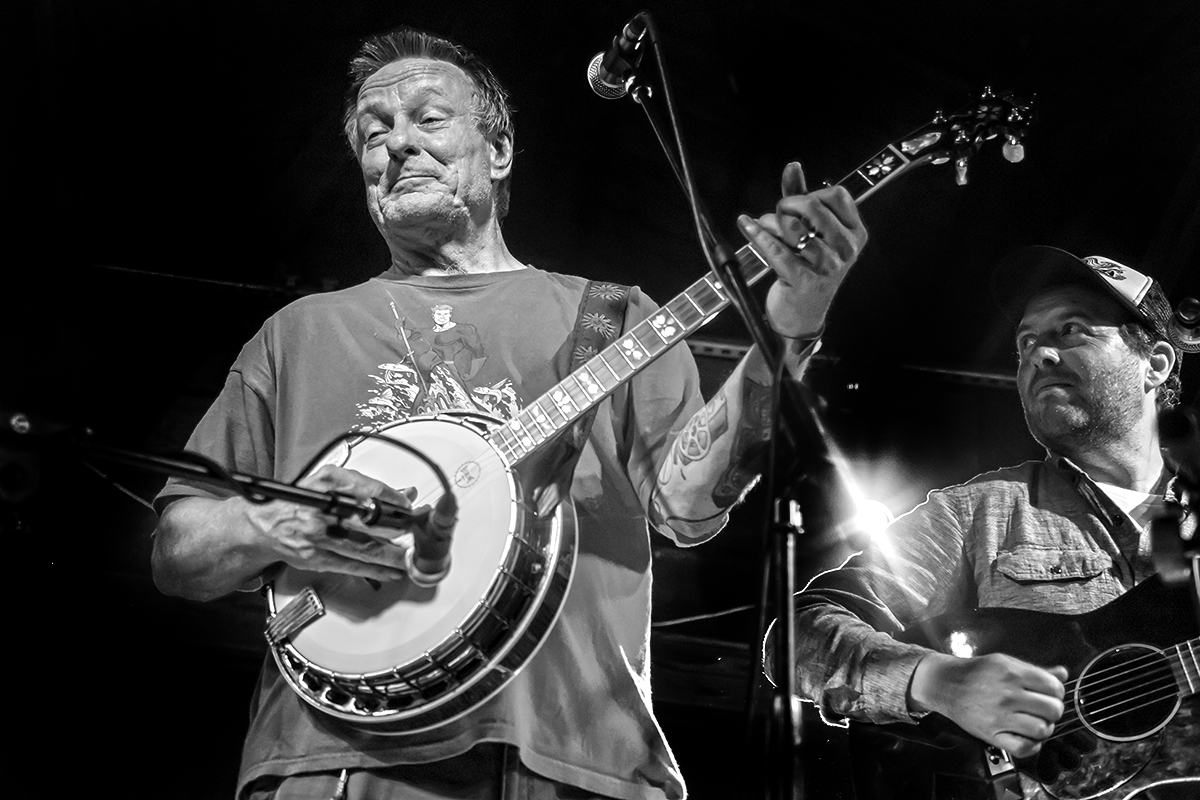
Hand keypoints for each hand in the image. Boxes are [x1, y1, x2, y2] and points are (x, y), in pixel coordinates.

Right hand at [246, 464, 415, 582]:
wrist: (262, 526)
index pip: (369, 490)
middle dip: (399, 529)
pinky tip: (391, 571)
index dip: (394, 500)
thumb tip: (403, 494)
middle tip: (419, 534)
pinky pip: (352, 565)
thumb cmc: (298, 502)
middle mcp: (321, 509)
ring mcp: (317, 535)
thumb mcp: (329, 484)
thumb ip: (366, 487)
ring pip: (364, 547)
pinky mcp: (315, 557)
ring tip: (411, 557)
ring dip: (392, 555)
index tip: (410, 508)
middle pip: (370, 521)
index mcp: (326, 484)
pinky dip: (375, 570)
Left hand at [737, 161, 867, 337]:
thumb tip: (793, 166)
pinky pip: (776, 249)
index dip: (810, 194)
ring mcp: (827, 267)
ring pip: (791, 228)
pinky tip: (746, 224)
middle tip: (777, 215)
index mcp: (855, 234)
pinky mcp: (803, 280)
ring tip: (765, 229)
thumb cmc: (808, 268)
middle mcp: (846, 250)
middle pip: (811, 208)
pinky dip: (757, 234)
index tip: (796, 204)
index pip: (836, 196)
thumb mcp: (810, 232)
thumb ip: (802, 197)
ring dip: (770, 224)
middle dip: (786, 206)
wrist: (802, 315)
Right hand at [908, 652, 1067, 757]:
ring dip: (1044, 727)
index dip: (1057, 691)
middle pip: (1052, 709)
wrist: (946, 684)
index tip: (1051, 694)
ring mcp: (1000, 716)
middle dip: (1053, 710)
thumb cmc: (976, 673)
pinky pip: (1024, 747)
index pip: (1053, 687)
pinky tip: (1028, 736)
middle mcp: (1007, 694)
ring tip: (1036, 722)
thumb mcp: (1005, 662)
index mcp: (1012, 673)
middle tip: (1044, 709)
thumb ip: (1035, 670)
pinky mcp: (992, 734)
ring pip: (1042, 729)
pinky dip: (1032, 745)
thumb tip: (1062, 674)